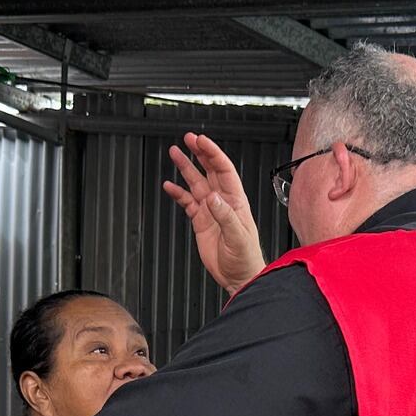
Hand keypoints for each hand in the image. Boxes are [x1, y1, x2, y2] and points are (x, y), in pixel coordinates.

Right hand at [164, 133, 266, 294]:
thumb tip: (213, 198)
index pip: (224, 170)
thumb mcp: (238, 237)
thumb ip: (225, 216)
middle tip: (188, 139)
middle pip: (210, 170)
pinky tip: (169, 186)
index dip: (213, 154)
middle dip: (199, 153)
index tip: (201, 141)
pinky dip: (178, 193)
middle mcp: (223, 201)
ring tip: (174, 153)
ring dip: (186, 168)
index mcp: (236, 201)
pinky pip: (187, 202)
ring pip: (196, 183)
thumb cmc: (246, 258)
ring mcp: (211, 210)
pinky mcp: (201, 221)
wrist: (239, 277)